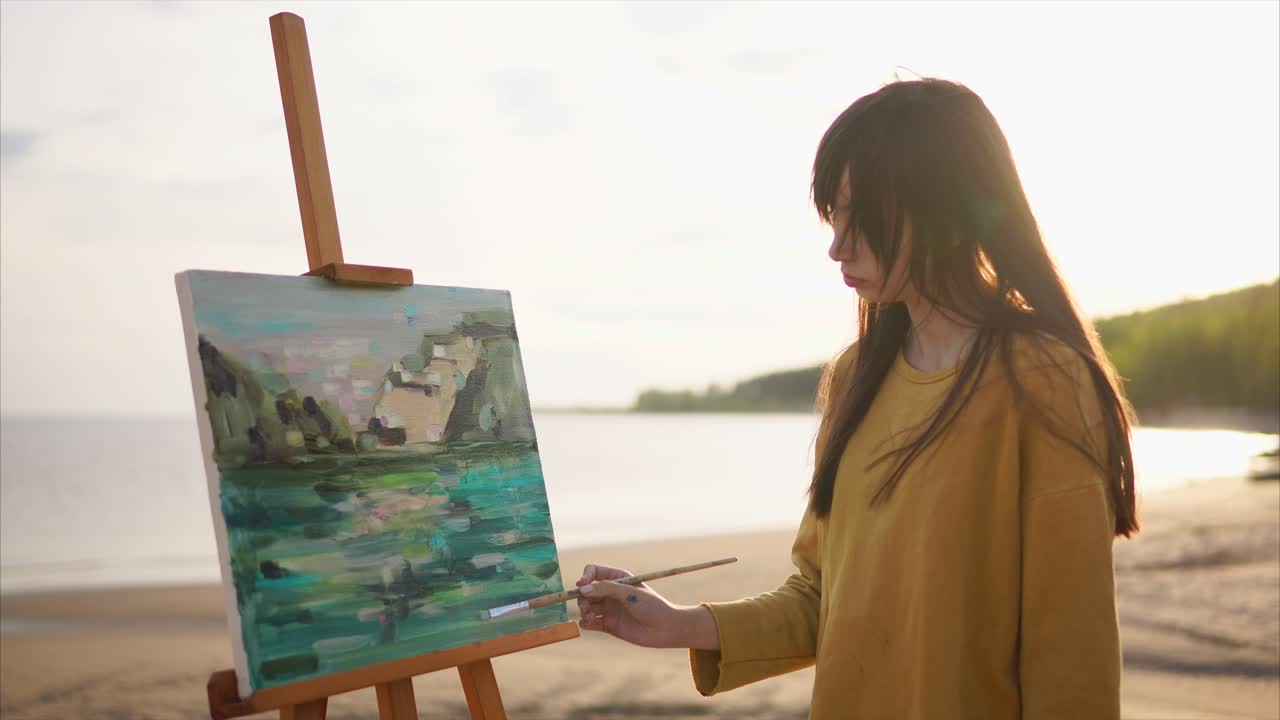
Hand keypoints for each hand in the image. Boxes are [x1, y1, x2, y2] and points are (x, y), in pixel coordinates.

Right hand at [575, 563, 718, 649]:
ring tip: (590, 615)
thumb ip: (606, 589)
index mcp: (618, 578)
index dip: (585, 577)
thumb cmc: (652, 606)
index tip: (581, 585)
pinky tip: (588, 624)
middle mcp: (611, 592)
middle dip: (582, 597)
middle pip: (586, 590)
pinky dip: (585, 623)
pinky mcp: (608, 624)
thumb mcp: (630, 593)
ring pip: (586, 606)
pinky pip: (590, 622)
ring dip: (583, 610)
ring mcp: (609, 609)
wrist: (665, 629)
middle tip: (587, 606)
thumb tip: (582, 589)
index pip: (593, 571)